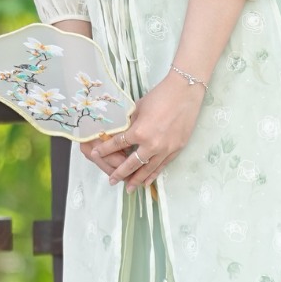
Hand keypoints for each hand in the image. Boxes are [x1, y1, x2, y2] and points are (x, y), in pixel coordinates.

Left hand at [84, 73, 202, 189]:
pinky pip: (162, 166)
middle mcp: (151, 145)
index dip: (105, 150)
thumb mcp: (139, 108)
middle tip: (111, 181)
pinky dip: (153, 175)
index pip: (118, 144)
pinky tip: (147, 182)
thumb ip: (130, 123)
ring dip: (136, 180)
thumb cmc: (160, 96)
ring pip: (148, 170)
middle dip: (119, 173)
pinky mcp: (176, 150)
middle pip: (131, 164)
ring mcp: (165, 149)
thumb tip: (121, 131)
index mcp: (139, 132)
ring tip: (128, 189)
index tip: (95, 154)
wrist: (185, 93)